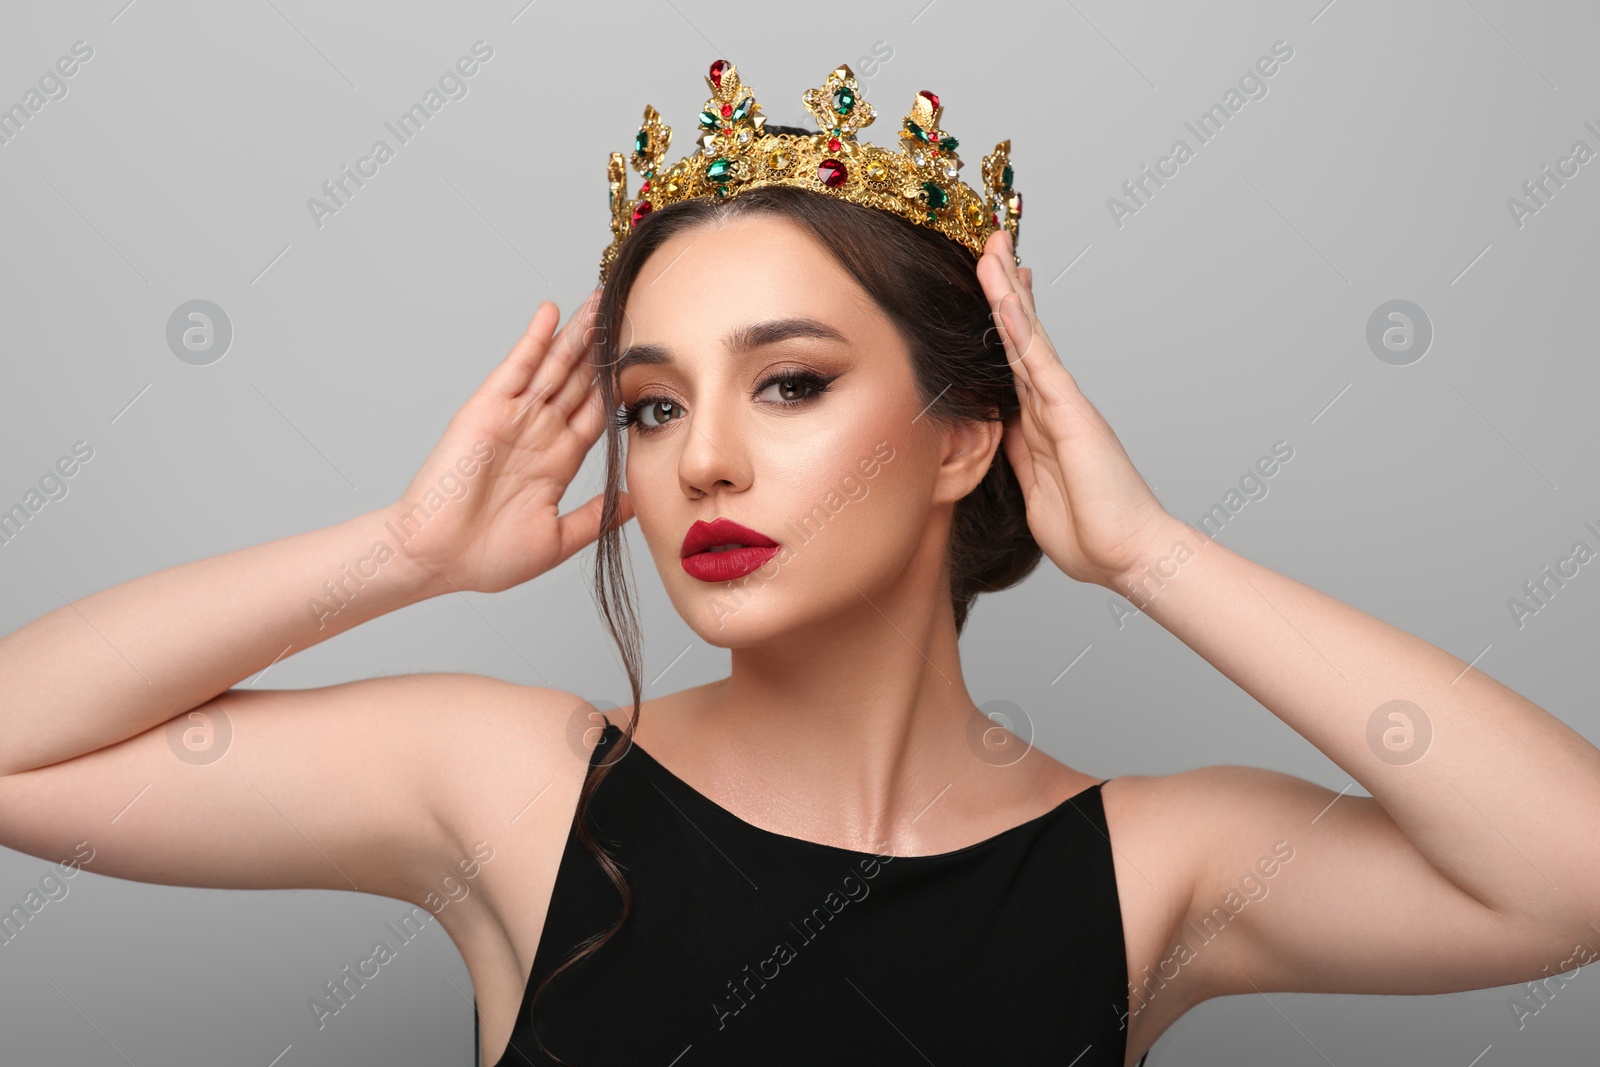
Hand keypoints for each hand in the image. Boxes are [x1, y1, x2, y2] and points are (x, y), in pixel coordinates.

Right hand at [388, 289, 632, 593]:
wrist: (436, 559)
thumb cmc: (486, 558)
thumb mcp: (558, 539)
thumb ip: (597, 516)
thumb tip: (636, 501)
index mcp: (558, 461)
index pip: (598, 412)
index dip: (622, 386)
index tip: (649, 360)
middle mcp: (539, 433)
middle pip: (581, 380)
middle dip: (605, 349)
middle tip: (631, 312)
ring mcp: (514, 418)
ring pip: (555, 366)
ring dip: (577, 334)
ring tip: (602, 300)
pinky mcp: (487, 410)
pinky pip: (516, 367)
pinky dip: (534, 338)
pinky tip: (551, 312)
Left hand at [976, 230, 1178, 590]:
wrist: (1129, 555)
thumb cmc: (1092, 534)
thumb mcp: (1036, 490)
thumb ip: (1020, 455)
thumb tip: (1002, 430)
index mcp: (1044, 424)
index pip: (1015, 362)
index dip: (1002, 325)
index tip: (994, 289)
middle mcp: (1054, 405)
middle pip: (1020, 337)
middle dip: (1004, 290)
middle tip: (990, 245)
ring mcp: (1063, 405)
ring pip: (1026, 338)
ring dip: (1006, 293)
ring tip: (990, 249)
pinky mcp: (1071, 414)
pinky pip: (1038, 362)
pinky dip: (1020, 327)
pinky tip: (1004, 297)